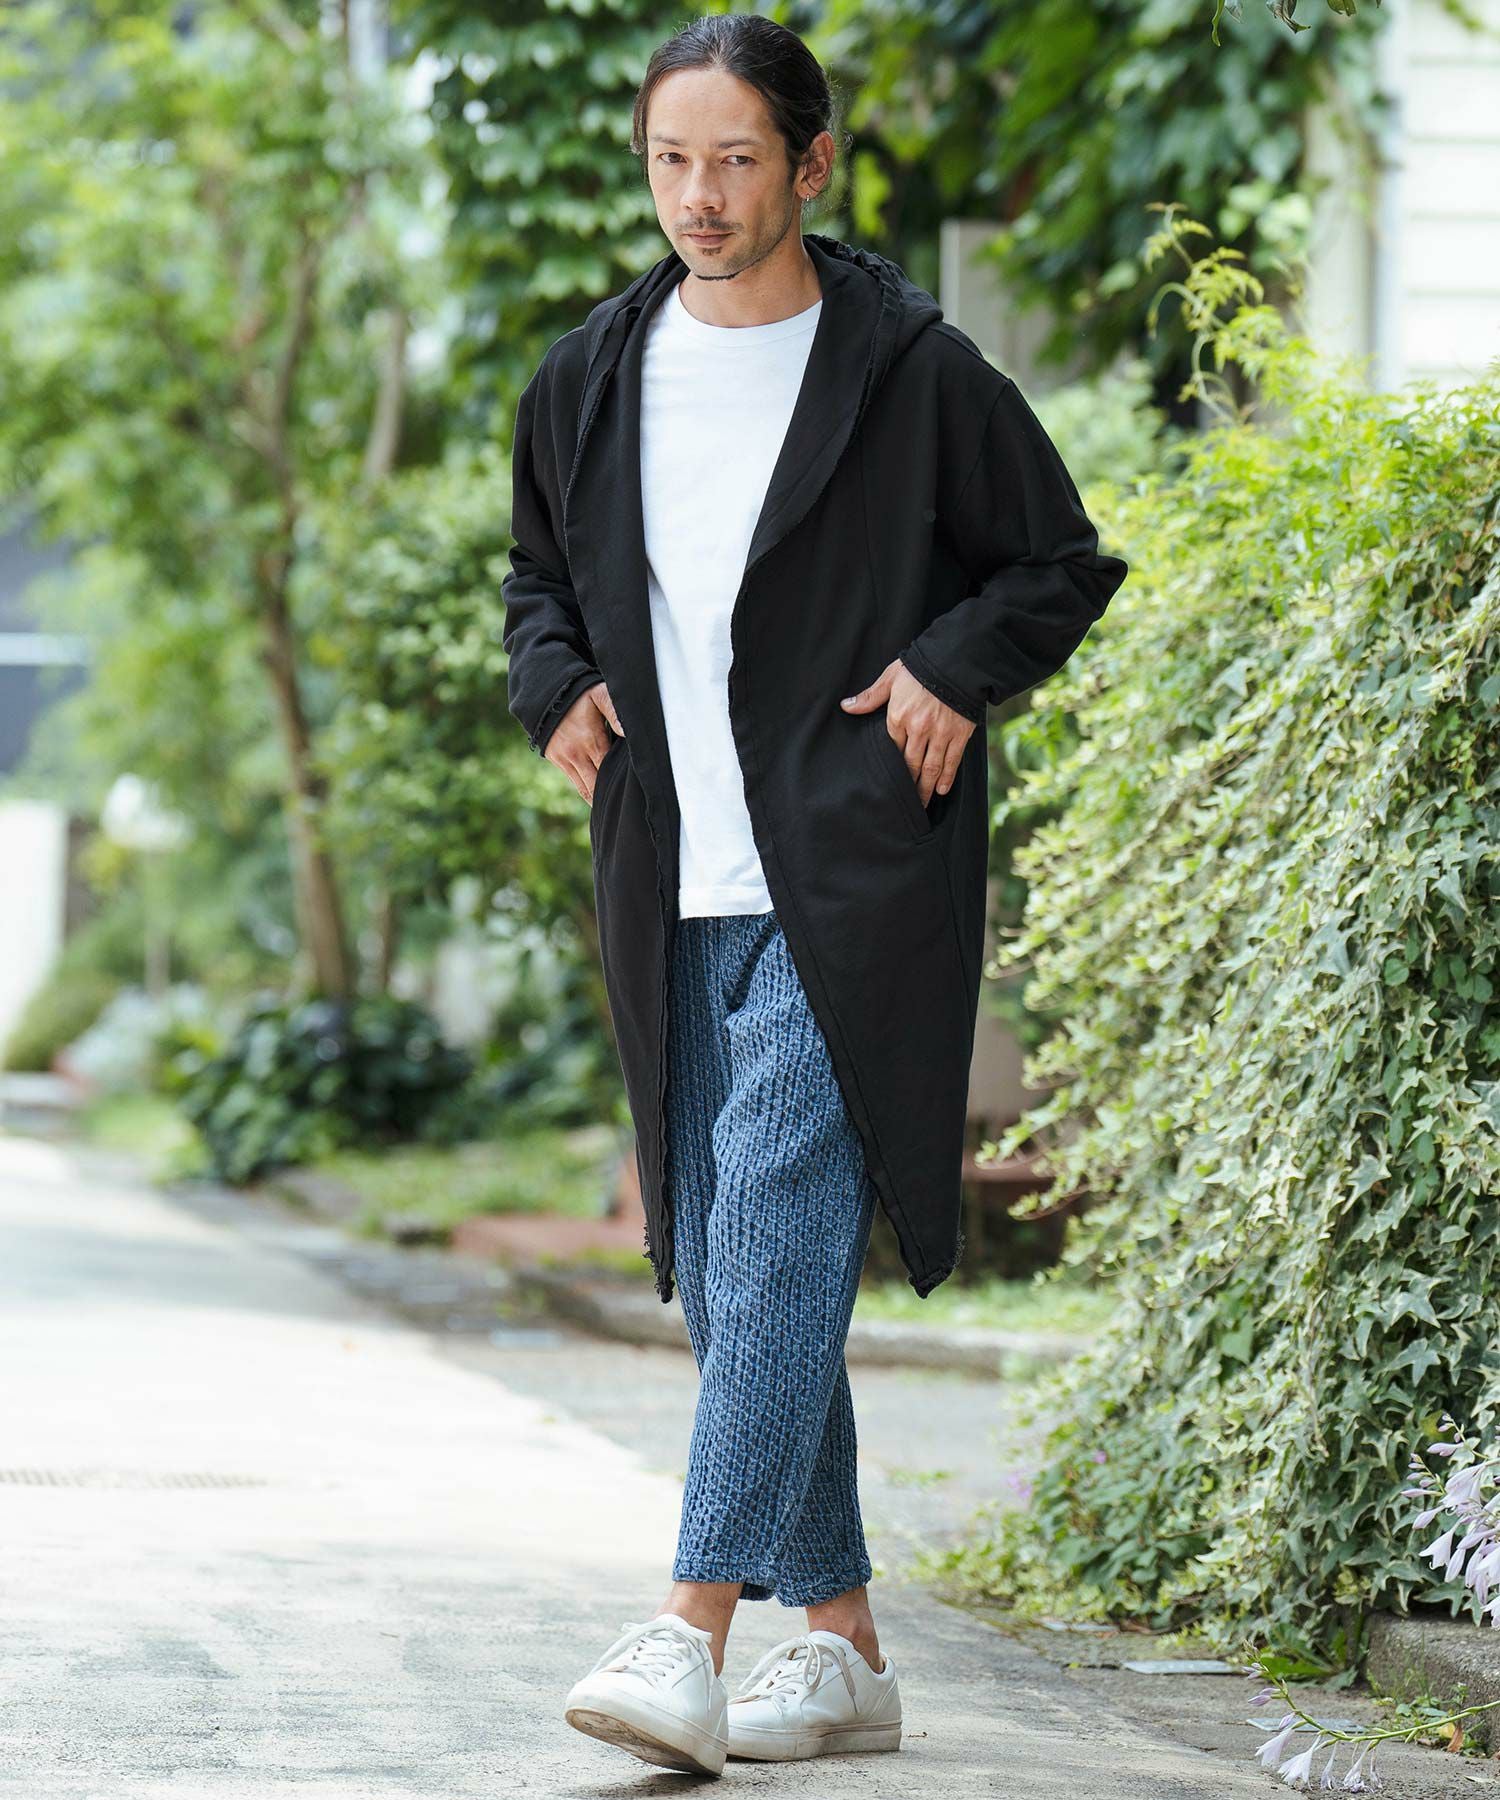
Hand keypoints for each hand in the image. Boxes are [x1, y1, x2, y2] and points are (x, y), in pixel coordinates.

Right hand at [546, 681, 623, 803]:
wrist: (543, 693)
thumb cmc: (578, 693)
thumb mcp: (599, 694)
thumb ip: (615, 712)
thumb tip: (629, 732)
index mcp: (591, 741)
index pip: (609, 772)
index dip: (620, 784)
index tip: (633, 793)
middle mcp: (576, 754)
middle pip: (596, 786)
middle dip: (609, 798)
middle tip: (625, 809)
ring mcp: (564, 759)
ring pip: (584, 788)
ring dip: (596, 799)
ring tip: (612, 810)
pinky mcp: (556, 760)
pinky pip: (574, 781)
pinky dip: (586, 790)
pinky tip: (598, 797)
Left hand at [840, 659, 975, 804]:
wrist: (956, 660)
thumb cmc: (920, 667)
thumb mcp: (891, 677)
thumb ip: (870, 697)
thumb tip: (846, 706)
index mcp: (898, 717)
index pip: (892, 749)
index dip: (890, 767)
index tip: (887, 783)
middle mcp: (919, 729)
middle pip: (910, 765)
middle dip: (907, 786)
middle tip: (904, 804)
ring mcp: (940, 733)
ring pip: (930, 768)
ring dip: (925, 789)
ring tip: (921, 805)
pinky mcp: (959, 734)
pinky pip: (952, 761)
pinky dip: (946, 777)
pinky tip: (941, 790)